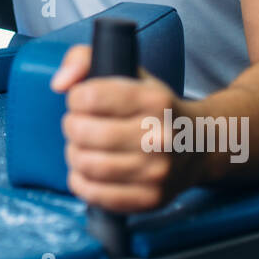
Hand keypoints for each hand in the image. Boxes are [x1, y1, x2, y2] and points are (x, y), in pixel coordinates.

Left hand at [50, 44, 203, 212]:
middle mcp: (159, 137)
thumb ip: (85, 60)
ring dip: (74, 154)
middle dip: (71, 126)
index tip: (82, 101)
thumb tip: (59, 84)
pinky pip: (95, 194)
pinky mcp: (150, 199)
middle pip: (84, 133)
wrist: (199, 145)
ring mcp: (157, 172)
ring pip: (87, 165)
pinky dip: (80, 181)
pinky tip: (88, 170)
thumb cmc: (153, 107)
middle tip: (79, 125)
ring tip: (83, 147)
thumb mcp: (128, 71)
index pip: (90, 97)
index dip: (76, 98)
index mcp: (154, 100)